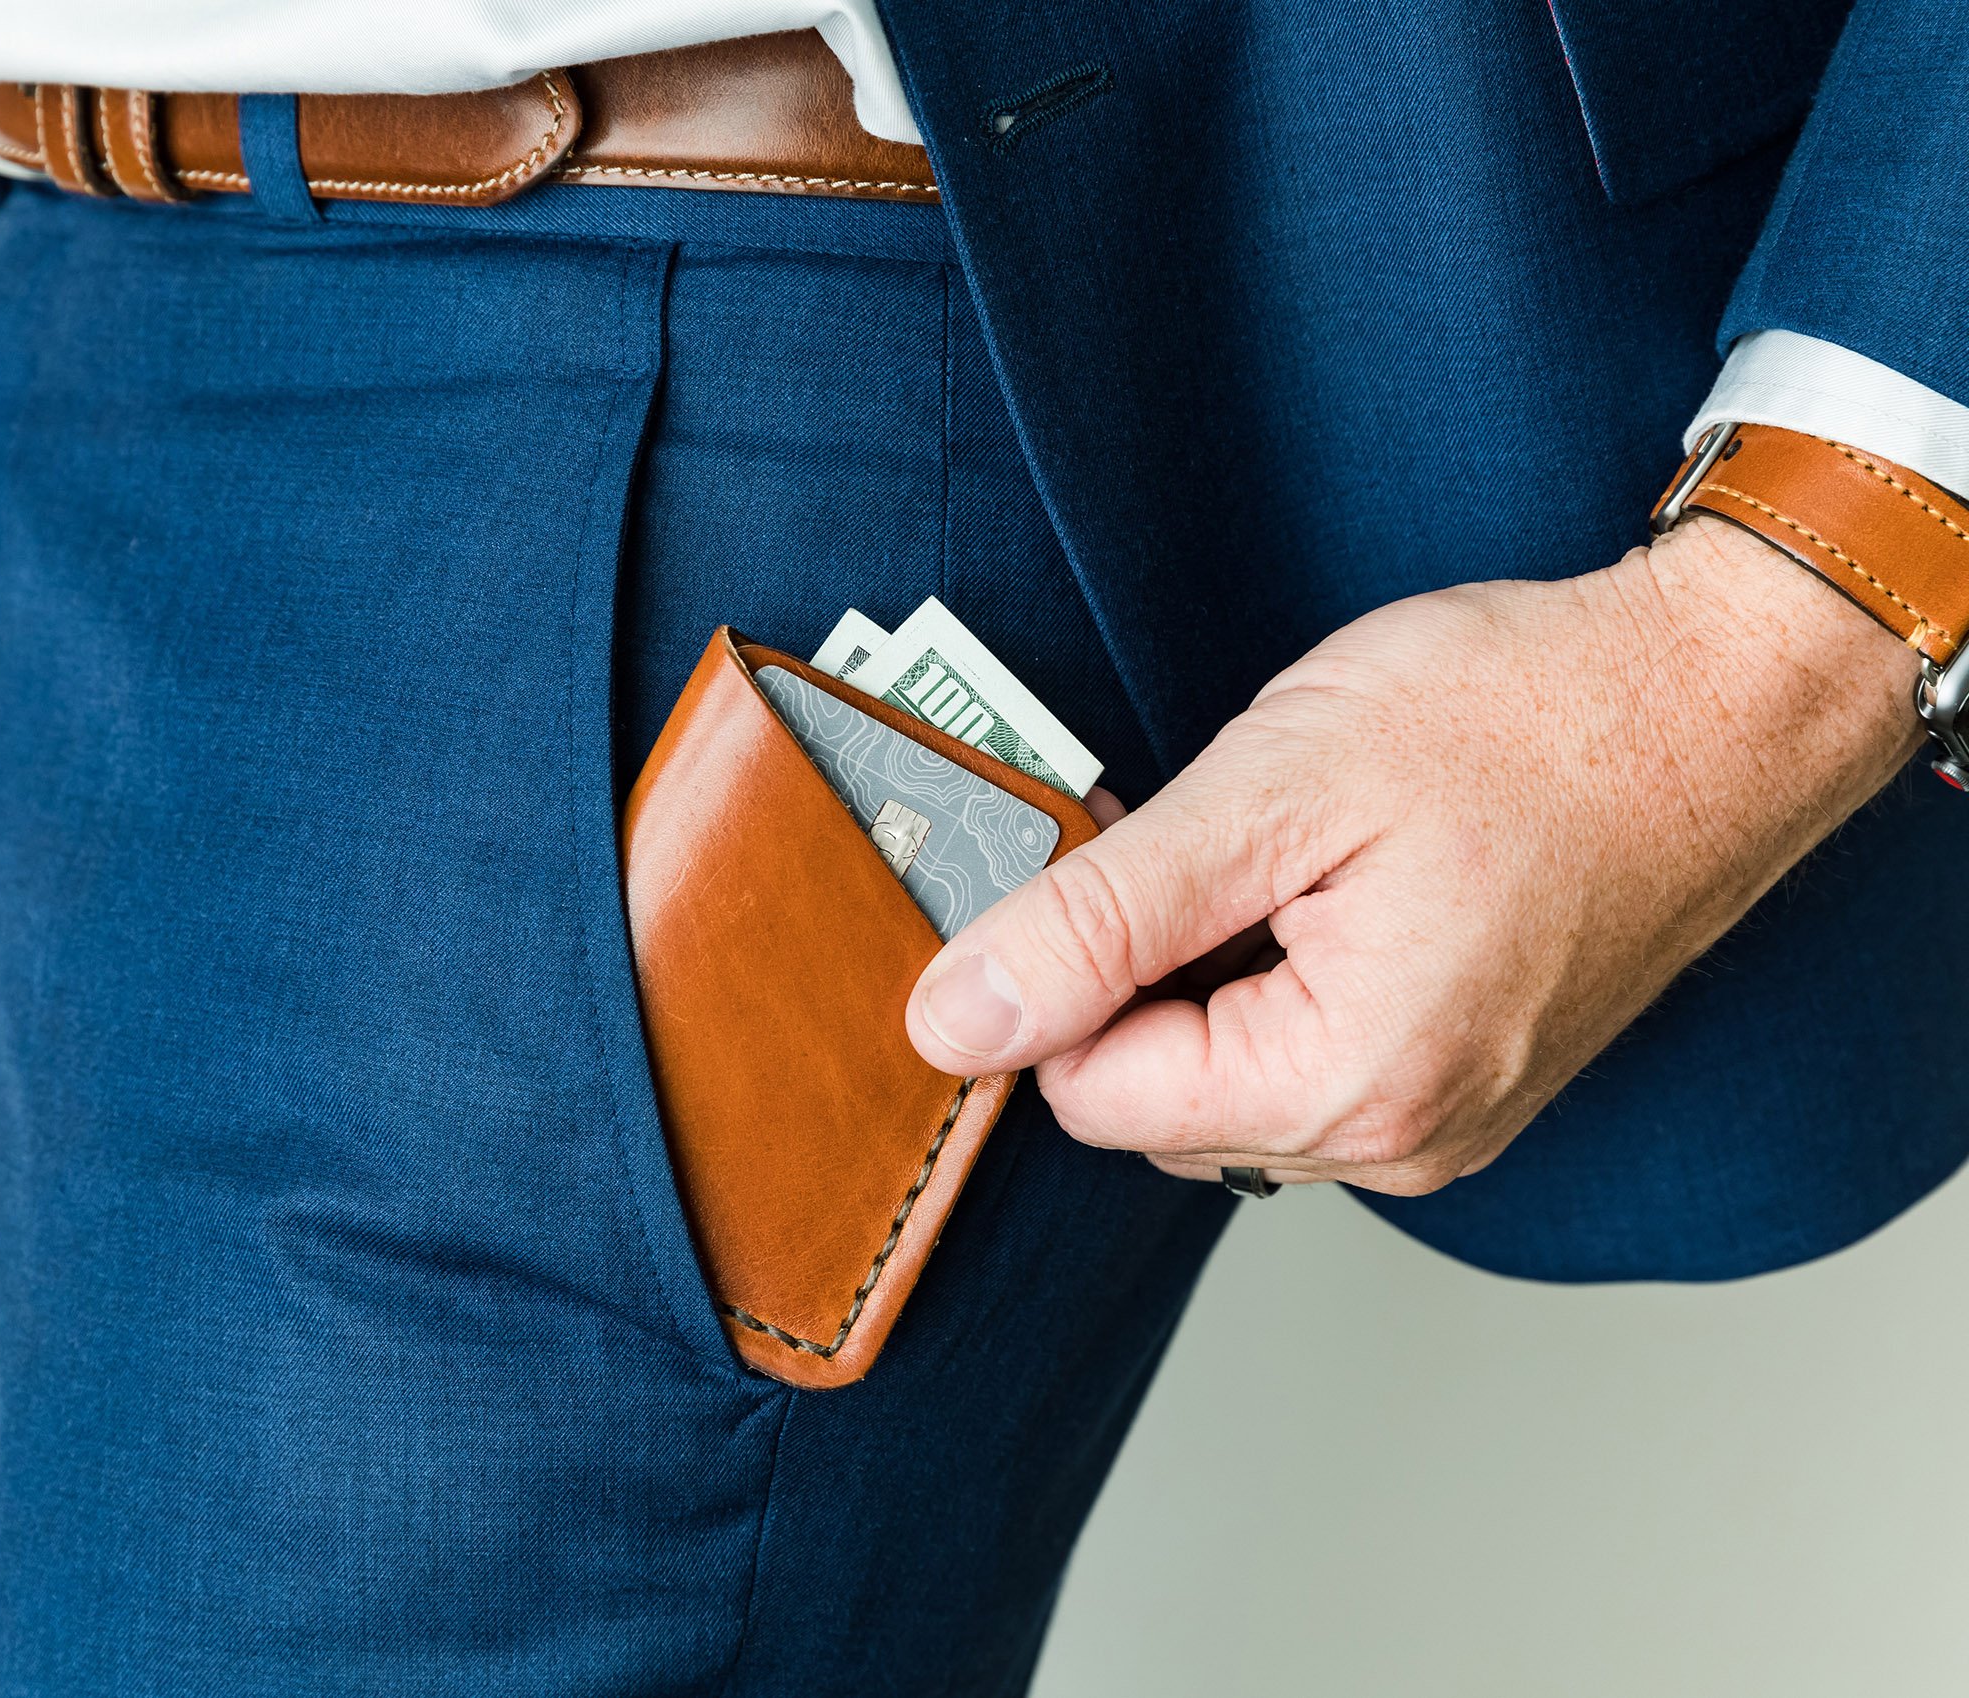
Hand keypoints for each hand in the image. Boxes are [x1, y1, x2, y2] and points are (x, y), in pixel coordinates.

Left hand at [903, 518, 1920, 1193]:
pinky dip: (1284, 979)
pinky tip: (1344, 886)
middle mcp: (1396, 1141)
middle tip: (1224, 839)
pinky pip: (1308, 1063)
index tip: (1117, 860)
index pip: (1086, 1095)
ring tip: (1303, 854)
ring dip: (1216, 972)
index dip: (1066, 971)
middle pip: (1153, 1099)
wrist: (1714, 701)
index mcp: (1341, 1085)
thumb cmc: (1523, 720)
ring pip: (1226, 1082)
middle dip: (1143, 974)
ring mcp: (1440, 1122)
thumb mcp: (1270, 792)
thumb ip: (1096, 922)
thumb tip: (956, 1019)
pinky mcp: (1462, 1084)